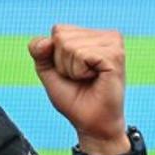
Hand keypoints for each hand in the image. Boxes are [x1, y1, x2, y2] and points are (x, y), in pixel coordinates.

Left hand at [28, 25, 130, 154]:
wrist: (91, 124)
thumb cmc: (74, 99)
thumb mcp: (49, 71)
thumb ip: (39, 51)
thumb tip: (47, 40)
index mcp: (93, 35)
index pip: (58, 30)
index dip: (55, 56)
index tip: (72, 72)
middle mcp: (105, 35)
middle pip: (61, 36)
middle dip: (62, 63)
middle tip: (80, 78)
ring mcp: (112, 43)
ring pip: (69, 45)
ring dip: (72, 69)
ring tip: (88, 80)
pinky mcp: (115, 55)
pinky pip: (81, 55)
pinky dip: (80, 72)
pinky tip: (95, 79)